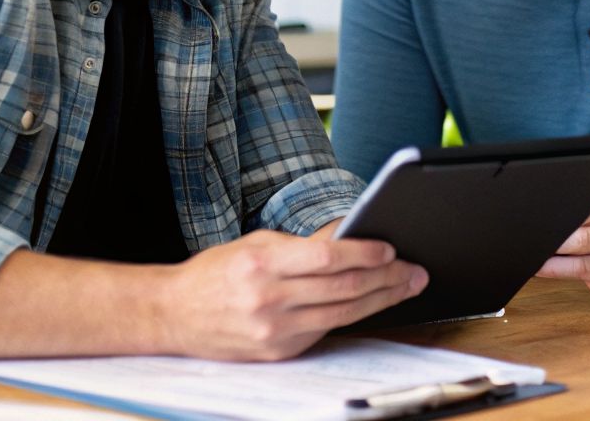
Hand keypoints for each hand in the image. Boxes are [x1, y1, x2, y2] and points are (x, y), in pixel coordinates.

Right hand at [160, 226, 426, 360]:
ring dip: (382, 300)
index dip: (366, 253)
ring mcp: (274, 331)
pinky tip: (373, 304)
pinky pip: (325, 331)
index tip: (392, 249)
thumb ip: (303, 244)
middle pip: (344, 288)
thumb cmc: (218, 273)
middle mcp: (269, 299)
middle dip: (388, 279)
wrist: (173, 315)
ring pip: (343, 313)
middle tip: (416, 271)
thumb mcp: (257, 244)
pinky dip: (353, 315)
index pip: (328, 257)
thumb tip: (352, 235)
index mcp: (263, 264)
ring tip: (406, 287)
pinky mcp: (278, 353)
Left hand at [535, 185, 589, 300]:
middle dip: (553, 220)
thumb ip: (577, 196)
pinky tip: (539, 265)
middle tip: (530, 223)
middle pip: (579, 212)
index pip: (584, 186)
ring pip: (578, 240)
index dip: (558, 193)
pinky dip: (553, 267)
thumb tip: (535, 197)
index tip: (538, 199)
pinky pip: (577, 267)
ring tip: (532, 244)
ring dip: (550, 244)